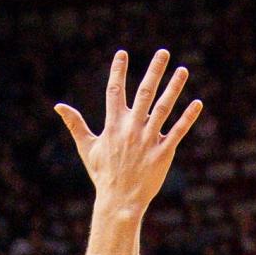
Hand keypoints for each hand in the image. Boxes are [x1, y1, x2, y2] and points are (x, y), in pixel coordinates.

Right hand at [55, 49, 202, 215]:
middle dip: (154, 71)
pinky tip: (197, 103)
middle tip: (163, 52)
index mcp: (113, 126)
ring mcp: (148, 140)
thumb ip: (75, 125)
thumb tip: (58, 106)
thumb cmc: (103, 175)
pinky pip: (177, 131)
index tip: (122, 53)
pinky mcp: (162, 153)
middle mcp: (131, 129)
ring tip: (183, 70)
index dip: (117, 71)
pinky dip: (188, 117)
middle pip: (144, 93)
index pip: (114, 92)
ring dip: (174, 88)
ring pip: (163, 108)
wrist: (119, 202)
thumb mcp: (87, 148)